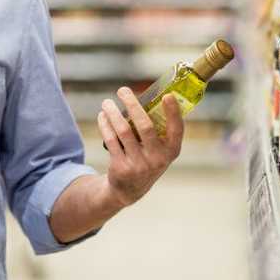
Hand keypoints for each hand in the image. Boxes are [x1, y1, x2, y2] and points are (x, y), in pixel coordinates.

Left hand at [97, 87, 183, 207]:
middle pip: (145, 126)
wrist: (130, 189)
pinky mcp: (121, 167)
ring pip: (123, 131)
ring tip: (107, 102)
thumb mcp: (159, 150)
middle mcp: (157, 159)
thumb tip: (143, 98)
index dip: (174, 113)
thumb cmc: (147, 159)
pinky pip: (111, 140)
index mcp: (171, 151)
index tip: (167, 95)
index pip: (176, 130)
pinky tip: (102, 116)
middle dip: (132, 104)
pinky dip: (105, 125)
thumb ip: (157, 130)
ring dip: (113, 113)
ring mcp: (139, 164)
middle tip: (122, 90)